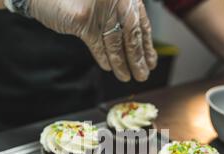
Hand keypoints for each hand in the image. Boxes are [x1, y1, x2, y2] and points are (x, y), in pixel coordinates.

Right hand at [28, 0, 157, 81]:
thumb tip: (138, 49)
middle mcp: (115, 0)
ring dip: (121, 63)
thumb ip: (118, 21)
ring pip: (115, 41)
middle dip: (137, 58)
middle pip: (130, 34)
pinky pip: (97, 43)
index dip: (147, 46)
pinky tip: (107, 67)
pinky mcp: (83, 20)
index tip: (151, 62)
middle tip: (142, 75)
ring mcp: (99, 9)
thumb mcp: (102, 7)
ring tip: (125, 77)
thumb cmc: (72, 0)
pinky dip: (103, 56)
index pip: (141, 24)